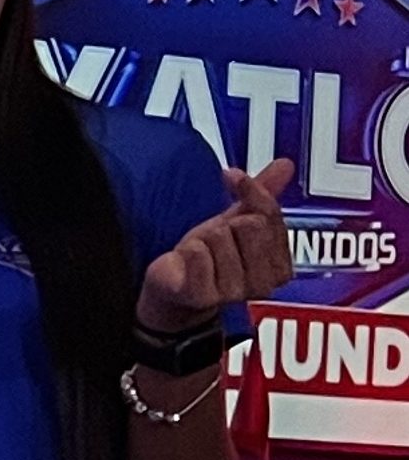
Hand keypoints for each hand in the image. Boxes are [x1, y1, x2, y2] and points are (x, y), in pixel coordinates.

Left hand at [139, 158, 294, 332]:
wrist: (174, 289)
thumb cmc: (209, 258)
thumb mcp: (235, 222)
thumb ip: (262, 196)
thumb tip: (285, 164)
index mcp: (280, 265)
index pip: (271, 214)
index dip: (250, 192)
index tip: (231, 176)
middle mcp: (264, 283)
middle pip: (248, 224)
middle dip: (224, 224)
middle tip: (213, 241)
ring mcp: (234, 292)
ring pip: (220, 236)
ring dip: (202, 240)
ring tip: (200, 255)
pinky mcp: (203, 296)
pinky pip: (197, 254)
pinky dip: (186, 252)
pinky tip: (187, 263)